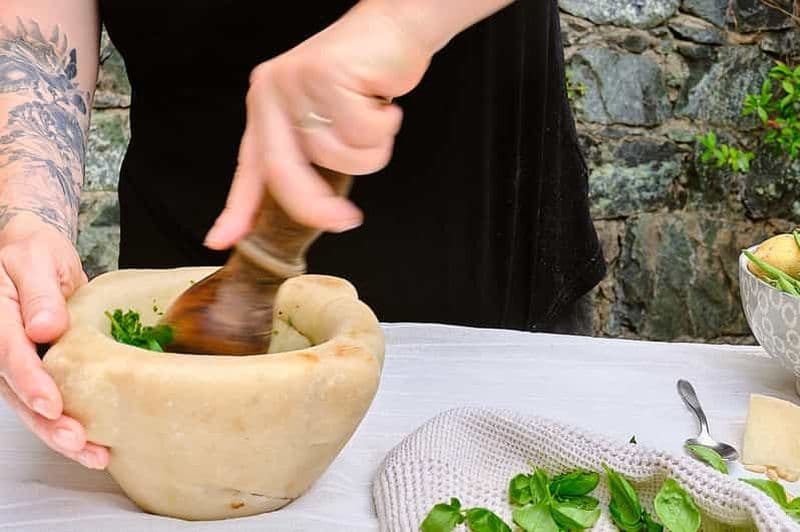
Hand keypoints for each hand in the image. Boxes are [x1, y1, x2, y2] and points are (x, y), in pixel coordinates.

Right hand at [0, 216, 108, 468]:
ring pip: (28, 404)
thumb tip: (46, 328)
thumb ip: (40, 293)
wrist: (33, 254)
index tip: (51, 405)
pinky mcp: (31, 369)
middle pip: (15, 391)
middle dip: (46, 422)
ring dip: (58, 433)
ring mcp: (12, 361)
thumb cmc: (34, 252)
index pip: (7, 353)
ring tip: (92, 455)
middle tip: (78, 443)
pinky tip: (94, 443)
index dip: (29, 381)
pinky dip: (66, 422)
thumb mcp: (37, 259)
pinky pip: (44, 399)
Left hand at [204, 1, 433, 246]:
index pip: (248, 168)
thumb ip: (310, 157)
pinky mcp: (325, 73)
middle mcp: (272, 93)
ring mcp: (295, 81)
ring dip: (370, 149)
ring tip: (374, 119)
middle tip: (345, 221)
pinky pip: (362, 133)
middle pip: (285, 172)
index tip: (221, 240)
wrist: (395, 30)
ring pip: (336, 156)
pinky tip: (382, 103)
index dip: (236, 209)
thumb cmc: (365, 81)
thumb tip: (314, 208)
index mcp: (265, 107)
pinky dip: (384, 128)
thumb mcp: (328, 122)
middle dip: (317, 206)